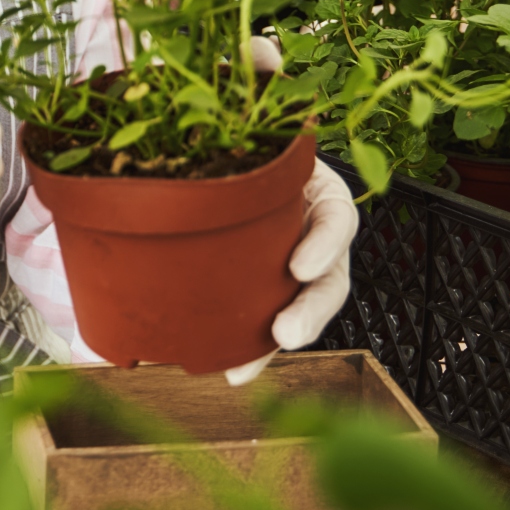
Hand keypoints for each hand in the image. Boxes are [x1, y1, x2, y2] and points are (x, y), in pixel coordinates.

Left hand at [224, 156, 358, 385]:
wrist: (240, 157)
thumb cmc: (249, 148)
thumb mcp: (257, 145)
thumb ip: (233, 154)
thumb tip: (175, 138)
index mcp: (318, 194)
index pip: (334, 218)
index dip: (322, 245)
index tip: (299, 268)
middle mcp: (315, 236)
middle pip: (327, 280)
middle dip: (308, 312)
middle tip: (286, 335)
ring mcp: (299, 264)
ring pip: (301, 310)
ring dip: (274, 343)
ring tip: (245, 370)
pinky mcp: (275, 287)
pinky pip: (271, 321)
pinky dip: (252, 350)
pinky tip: (233, 372)